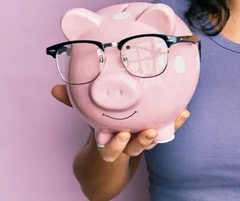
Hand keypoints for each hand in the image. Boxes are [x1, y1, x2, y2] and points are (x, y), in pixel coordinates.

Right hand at [51, 84, 189, 161]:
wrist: (112, 151)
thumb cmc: (101, 127)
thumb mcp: (87, 117)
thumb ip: (73, 103)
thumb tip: (55, 89)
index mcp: (108, 141)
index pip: (110, 148)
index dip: (114, 144)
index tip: (119, 136)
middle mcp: (126, 144)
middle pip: (133, 148)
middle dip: (140, 141)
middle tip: (147, 132)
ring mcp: (140, 140)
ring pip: (150, 142)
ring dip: (158, 134)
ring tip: (163, 125)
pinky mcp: (155, 133)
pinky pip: (166, 130)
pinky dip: (175, 122)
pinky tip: (184, 111)